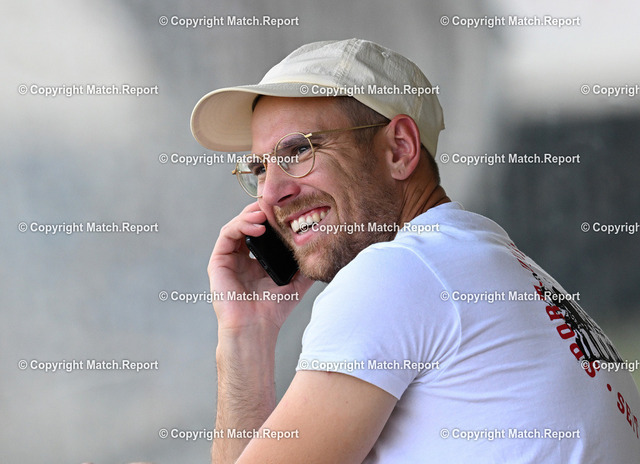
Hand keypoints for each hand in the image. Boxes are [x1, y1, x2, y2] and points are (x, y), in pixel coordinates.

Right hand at [208, 202, 313, 331]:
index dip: (273, 217)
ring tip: (266, 212)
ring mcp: (229, 258)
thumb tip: (323, 249)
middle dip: (261, 210)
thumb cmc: (274, 309)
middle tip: (275, 203)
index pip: (263, 230)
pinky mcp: (218, 261)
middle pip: (249, 223)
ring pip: (237, 225)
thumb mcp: (297, 282)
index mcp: (257, 260)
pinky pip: (227, 234)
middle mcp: (242, 256)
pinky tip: (257, 224)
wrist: (256, 327)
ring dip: (250, 214)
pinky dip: (240, 224)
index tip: (287, 207)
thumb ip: (306, 265)